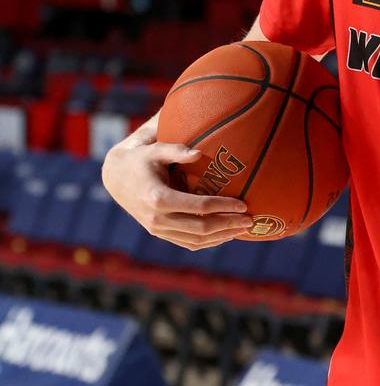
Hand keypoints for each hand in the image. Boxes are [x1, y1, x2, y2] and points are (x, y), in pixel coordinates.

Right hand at [101, 122, 251, 250]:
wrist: (115, 178)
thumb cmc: (141, 158)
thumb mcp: (156, 149)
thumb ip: (176, 150)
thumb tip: (199, 153)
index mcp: (158, 198)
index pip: (198, 206)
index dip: (223, 206)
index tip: (243, 204)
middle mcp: (157, 219)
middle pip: (200, 228)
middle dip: (228, 224)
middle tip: (251, 220)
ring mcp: (157, 229)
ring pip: (195, 240)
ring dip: (222, 236)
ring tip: (244, 229)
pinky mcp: (159, 234)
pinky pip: (187, 243)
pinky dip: (208, 242)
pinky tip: (226, 235)